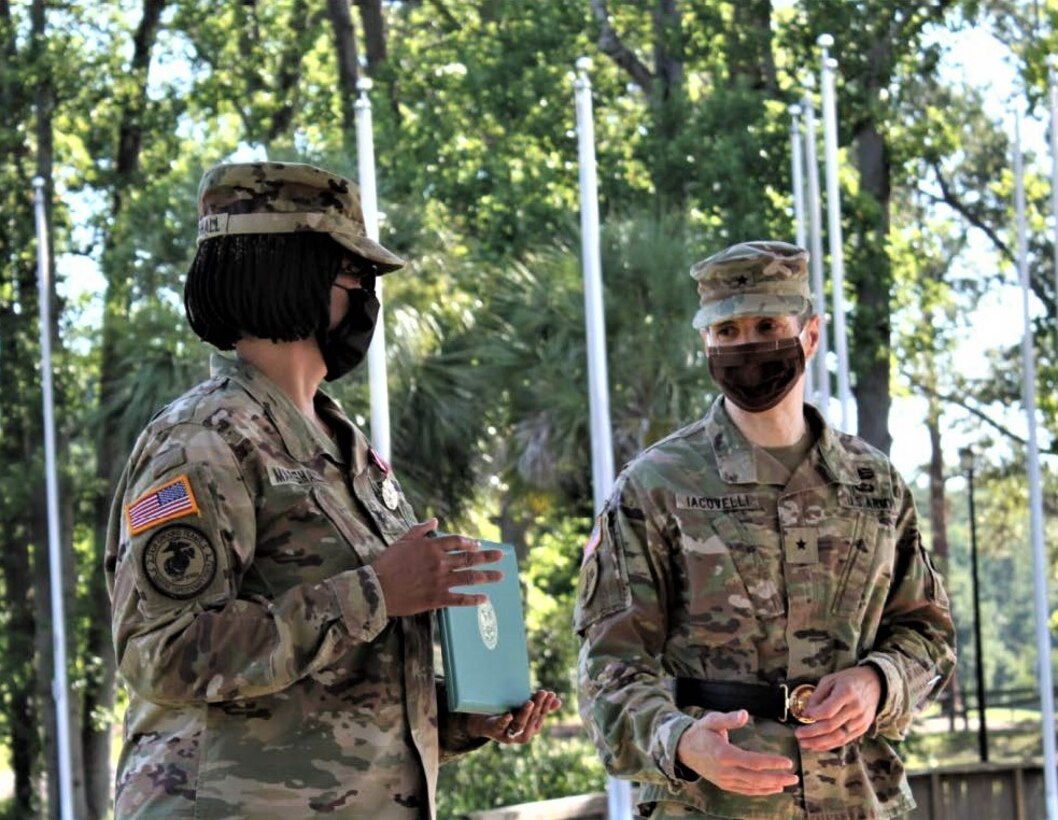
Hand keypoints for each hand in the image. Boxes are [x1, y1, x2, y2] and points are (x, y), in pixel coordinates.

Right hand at [371, 519, 503, 616]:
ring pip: (469, 577)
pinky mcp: (437, 598)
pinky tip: (485, 599)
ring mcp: (440, 580)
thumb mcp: (403, 541)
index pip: (457, 541)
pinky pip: (459, 599)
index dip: (470, 542)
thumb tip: (435, 520)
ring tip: (500, 576)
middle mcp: (440, 562)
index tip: (478, 544)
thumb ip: (420, 529)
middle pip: (469, 558)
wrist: (377, 589)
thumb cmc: (387, 564)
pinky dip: (473, 599)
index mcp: (431, 547)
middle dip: (488, 556)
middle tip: (501, 556)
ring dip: (487, 576)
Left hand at [467, 690, 561, 744]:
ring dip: (525, 713)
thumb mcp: (525, 707)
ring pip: (519, 725)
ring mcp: (509, 735)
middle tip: (542, 693)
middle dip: (538, 706)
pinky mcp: (495, 732)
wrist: (485, 721)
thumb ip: (540, 705)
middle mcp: (522, 734)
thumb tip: (559, 701)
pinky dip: (505, 721)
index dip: (546, 706)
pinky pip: (501, 727)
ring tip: (530, 702)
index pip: (541, 717)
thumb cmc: (509, 713)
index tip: (549, 693)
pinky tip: (509, 715)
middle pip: (532, 720)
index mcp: (531, 729)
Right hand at [676, 710, 797, 795]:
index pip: (753, 762)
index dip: (771, 763)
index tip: (787, 762)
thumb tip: (744, 714)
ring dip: (772, 786)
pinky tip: (772, 789)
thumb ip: (729, 719)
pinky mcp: (724, 784)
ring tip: (788, 784)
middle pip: (756, 778)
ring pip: (752, 787)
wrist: (682, 749)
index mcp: (723, 754)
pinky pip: (745, 791)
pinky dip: (760, 791)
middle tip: (795, 777)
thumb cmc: (700, 732)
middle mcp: (725, 771)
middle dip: (777, 778)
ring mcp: (725, 780)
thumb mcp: (711, 720)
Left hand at [794, 666, 881, 750]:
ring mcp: (860, 720)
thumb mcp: (830, 680)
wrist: (874, 684)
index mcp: (847, 692)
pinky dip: (829, 745)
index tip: (803, 716)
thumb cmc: (849, 680)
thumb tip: (806, 713)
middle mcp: (855, 708)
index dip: (814, 716)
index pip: (828, 710)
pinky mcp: (862, 728)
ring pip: (838, 737)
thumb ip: (818, 696)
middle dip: (812, 733)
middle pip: (831, 726)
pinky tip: (817, 745)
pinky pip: (845, 740)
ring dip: (819, 743)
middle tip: (798, 734)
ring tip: (804, 743)